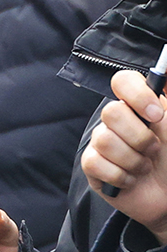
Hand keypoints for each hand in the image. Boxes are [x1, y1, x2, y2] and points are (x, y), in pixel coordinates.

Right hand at [81, 69, 166, 243]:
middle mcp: (116, 121)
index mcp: (138, 106)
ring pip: (104, 140)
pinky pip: (96, 164)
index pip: (123, 81)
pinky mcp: (92, 167)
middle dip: (139, 137)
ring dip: (133, 160)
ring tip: (144, 167)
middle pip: (111, 112)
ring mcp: (100, 143)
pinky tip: (131, 180)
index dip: (137, 96)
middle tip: (153, 150)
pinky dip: (121, 176)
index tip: (156, 116)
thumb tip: (166, 71)